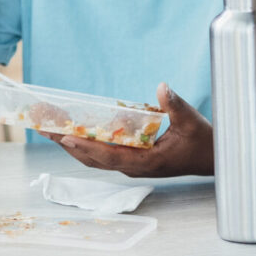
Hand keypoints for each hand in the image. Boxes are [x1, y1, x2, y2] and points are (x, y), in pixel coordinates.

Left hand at [54, 85, 213, 178]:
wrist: (211, 159)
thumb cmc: (202, 142)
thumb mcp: (191, 121)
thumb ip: (175, 105)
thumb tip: (162, 87)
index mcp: (147, 162)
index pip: (110, 156)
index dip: (87, 147)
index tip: (66, 137)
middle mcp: (134, 168)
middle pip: (93, 158)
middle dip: (67, 143)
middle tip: (44, 127)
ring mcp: (131, 166)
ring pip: (94, 159)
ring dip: (71, 144)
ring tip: (49, 129)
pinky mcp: (132, 161)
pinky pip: (102, 155)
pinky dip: (84, 144)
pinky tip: (72, 133)